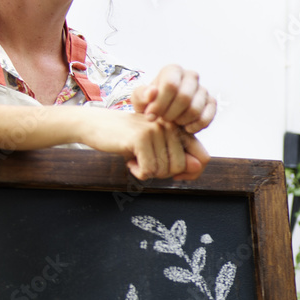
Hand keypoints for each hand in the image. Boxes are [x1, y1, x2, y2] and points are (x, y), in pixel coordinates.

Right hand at [75, 110, 209, 180]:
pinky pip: (148, 171)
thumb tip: (197, 167)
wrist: (96, 125)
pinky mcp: (141, 137)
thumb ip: (179, 158)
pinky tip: (130, 162)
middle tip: (147, 164)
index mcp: (179, 128)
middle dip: (163, 174)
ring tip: (137, 160)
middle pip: (182, 168)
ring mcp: (156, 129)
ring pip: (164, 170)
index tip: (173, 173)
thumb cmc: (128, 139)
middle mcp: (171, 125)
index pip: (203, 157)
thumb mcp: (156, 149)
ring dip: (148, 172)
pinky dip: (138, 173)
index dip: (192, 173)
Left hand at [131, 64, 216, 133]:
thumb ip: (141, 95)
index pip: (171, 85)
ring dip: (181, 121)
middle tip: (162, 120)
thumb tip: (152, 92)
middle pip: (184, 97)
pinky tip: (185, 128)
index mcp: (173, 70)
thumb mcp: (139, 100)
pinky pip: (206, 118)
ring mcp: (203, 90)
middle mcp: (191, 76)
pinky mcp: (211, 103)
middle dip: (170, 114)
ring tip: (172, 123)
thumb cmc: (150, 105)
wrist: (163, 116)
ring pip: (195, 109)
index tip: (150, 116)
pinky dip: (194, 127)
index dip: (160, 103)